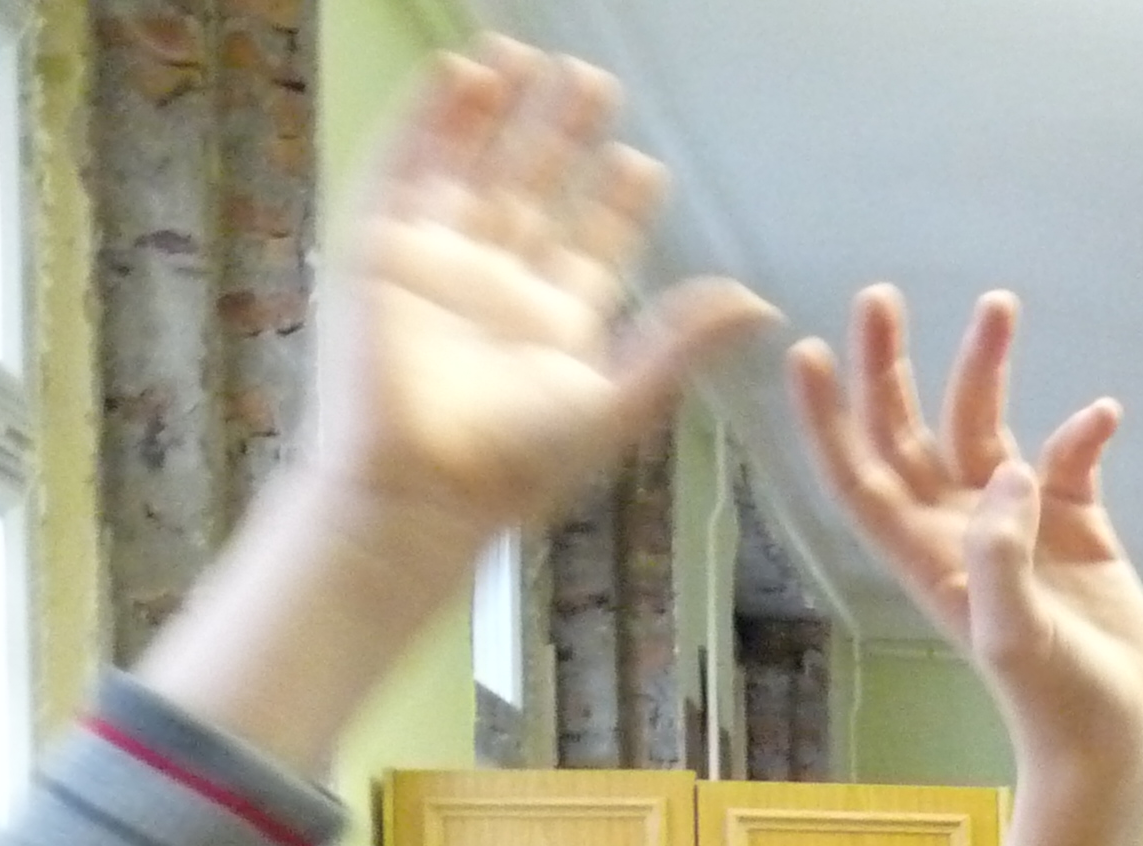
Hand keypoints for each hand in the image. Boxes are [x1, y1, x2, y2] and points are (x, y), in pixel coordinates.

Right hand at [135, 40, 772, 769]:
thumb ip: (684, 346)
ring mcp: (437, 265)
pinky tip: (466, 72)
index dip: (617, 203)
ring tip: (533, 58)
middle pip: (536, 193)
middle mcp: (497, 290)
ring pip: (475, 169)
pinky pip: (408, 167)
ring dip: (503, 116)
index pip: (593, 247)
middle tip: (597, 82)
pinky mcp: (379, 249)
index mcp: (556, 328)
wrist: (418, 489)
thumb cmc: (516, 467)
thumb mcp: (618, 401)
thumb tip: (763, 305)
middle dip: (565, 139)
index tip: (643, 162)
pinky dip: (433, 120)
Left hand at [791, 286, 1142, 845]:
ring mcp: (1021, 527)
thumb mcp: (1018, 641)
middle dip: (889, 367)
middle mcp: (962, 531)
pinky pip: (1071, 461)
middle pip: (908, 434)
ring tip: (999, 307)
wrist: (1121, 740)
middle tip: (879, 298)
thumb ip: (1003, 557)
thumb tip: (1010, 472)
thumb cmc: (1058, 706)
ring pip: (986, 430)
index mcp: (929, 557)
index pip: (861, 476)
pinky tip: (1103, 413)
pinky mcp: (1079, 530)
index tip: (807, 353)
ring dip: (986, 370)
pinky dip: (1083, 431)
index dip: (828, 418)